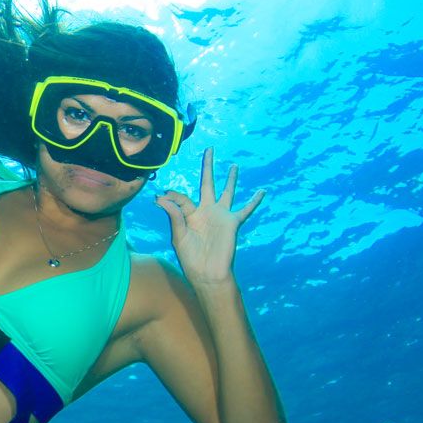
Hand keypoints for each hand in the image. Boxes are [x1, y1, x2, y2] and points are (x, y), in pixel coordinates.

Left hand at [155, 148, 264, 286]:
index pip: (181, 197)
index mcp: (190, 214)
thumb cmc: (190, 258)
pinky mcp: (232, 223)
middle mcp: (206, 211)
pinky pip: (246, 209)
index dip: (172, 196)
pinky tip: (262, 191)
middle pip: (207, 183)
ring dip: (231, 179)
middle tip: (209, 150)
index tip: (161, 196)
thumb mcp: (178, 236)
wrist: (207, 273)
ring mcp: (220, 215)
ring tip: (234, 165)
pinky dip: (254, 201)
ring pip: (227, 192)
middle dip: (208, 167)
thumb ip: (174, 215)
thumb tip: (162, 197)